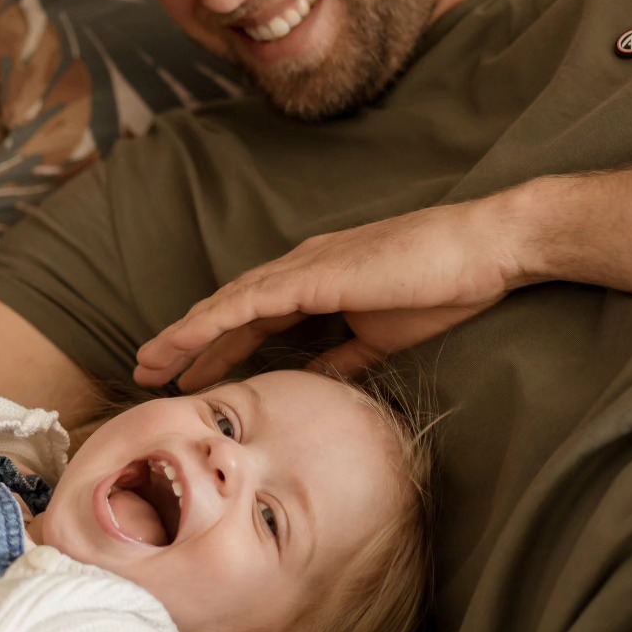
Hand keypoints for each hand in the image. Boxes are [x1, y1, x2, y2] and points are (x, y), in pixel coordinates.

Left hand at [134, 196, 521, 387]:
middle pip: (227, 312)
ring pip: (226, 305)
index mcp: (314, 284)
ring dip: (184, 335)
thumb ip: (344, 356)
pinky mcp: (314, 273)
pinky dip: (214, 321)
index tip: (188, 377)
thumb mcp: (381, 337)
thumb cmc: (442, 288)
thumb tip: (315, 381)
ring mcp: (303, 268)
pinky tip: (187, 340)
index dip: (216, 348)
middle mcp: (298, 271)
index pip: (251, 321)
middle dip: (185, 343)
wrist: (484, 251)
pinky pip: (250, 301)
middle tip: (147, 373)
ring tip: (149, 364)